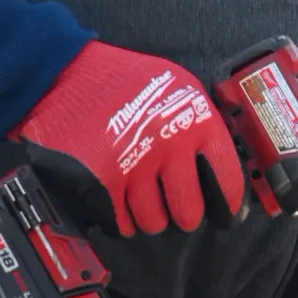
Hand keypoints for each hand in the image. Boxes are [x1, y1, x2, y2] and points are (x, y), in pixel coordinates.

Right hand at [12, 42, 245, 236]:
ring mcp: (134, 168)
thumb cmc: (126, 79)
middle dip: (184, 216)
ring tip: (143, 201)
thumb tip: (217, 164)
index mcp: (196, 123)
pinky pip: (120, 222)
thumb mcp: (179, 87)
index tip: (225, 213)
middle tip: (178, 211)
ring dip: (149, 217)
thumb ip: (200, 123)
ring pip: (153, 222)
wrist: (69, 75)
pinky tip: (119, 203)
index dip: (228, 202)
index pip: (227, 180)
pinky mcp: (102, 184)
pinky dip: (120, 218)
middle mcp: (169, 149)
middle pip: (188, 212)